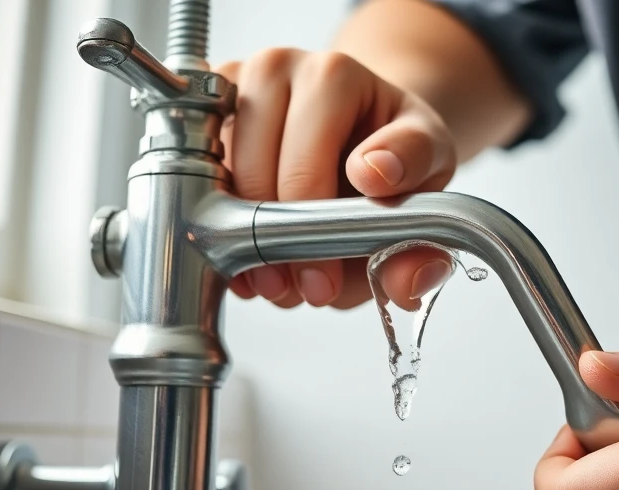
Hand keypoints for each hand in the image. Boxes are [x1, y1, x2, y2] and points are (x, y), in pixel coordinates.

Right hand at [216, 49, 456, 309]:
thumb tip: (406, 279)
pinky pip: (192, 184)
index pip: (309, 158)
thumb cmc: (393, 152)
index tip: (329, 278)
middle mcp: (276, 70)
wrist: (363, 129)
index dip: (316, 228)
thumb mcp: (426, 185)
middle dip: (279, 244)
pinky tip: (249, 257)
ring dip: (245, 242)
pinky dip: (219, 231)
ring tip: (279, 279)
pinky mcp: (201, 116)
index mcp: (334, 76)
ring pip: (218, 184)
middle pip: (257, 174)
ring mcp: (232, 91)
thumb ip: (423, 238)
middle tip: (305, 289)